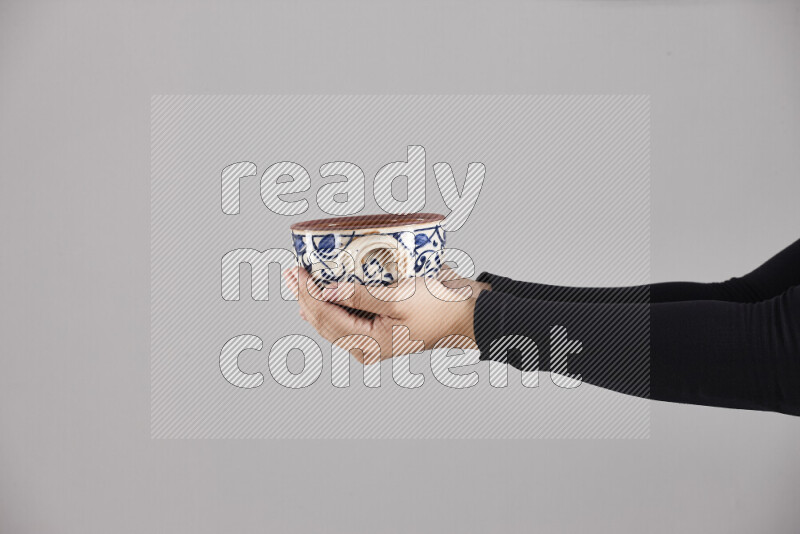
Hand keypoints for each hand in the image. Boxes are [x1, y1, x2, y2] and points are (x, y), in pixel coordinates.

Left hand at [283, 266, 490, 363]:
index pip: (326, 317)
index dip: (308, 293)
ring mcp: (375, 336)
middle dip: (305, 297)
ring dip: (317, 300)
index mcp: (369, 344)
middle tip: (292, 273)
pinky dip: (336, 302)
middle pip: (324, 322)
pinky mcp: (383, 324)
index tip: (297, 271)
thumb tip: (326, 290)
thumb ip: (359, 296)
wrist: (468, 313)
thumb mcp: (398, 299)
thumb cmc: (438, 309)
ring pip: (333, 321)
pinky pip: (350, 316)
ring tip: (303, 280)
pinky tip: (329, 289)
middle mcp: (368, 344)